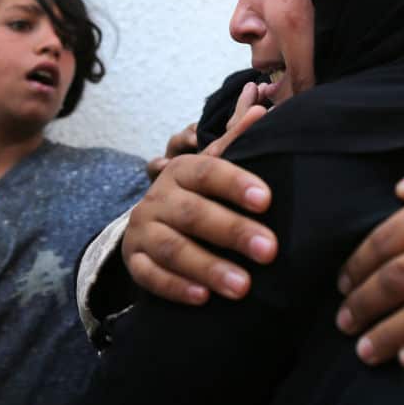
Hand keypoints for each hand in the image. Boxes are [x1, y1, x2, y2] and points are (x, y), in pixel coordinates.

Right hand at [123, 82, 275, 303]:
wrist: (150, 226)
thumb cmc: (196, 195)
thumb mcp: (213, 167)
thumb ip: (235, 140)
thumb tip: (262, 106)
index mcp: (182, 170)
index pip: (208, 171)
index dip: (235, 183)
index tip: (266, 200)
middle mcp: (158, 197)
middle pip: (193, 213)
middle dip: (232, 231)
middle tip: (269, 250)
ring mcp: (143, 229)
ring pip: (172, 248)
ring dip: (208, 266)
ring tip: (243, 286)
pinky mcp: (134, 261)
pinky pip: (150, 276)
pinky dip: (176, 287)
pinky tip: (203, 298)